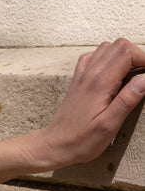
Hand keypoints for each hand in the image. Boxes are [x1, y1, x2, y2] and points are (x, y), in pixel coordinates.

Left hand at [26, 38, 144, 170]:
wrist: (55, 144)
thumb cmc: (82, 140)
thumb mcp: (109, 125)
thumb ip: (128, 100)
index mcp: (100, 83)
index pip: (127, 53)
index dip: (144, 59)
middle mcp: (90, 73)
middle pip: (119, 45)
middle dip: (138, 55)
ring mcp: (82, 74)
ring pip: (107, 47)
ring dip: (124, 55)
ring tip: (133, 75)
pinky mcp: (78, 79)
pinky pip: (93, 56)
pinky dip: (107, 58)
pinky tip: (113, 73)